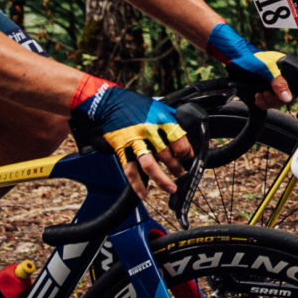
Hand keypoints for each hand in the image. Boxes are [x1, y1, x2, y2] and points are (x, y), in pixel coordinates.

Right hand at [72, 80, 191, 199]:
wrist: (108, 102)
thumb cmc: (134, 104)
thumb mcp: (157, 107)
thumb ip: (169, 121)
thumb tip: (182, 138)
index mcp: (160, 119)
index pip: (179, 140)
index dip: (186, 152)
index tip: (188, 158)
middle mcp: (149, 131)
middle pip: (167, 154)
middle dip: (177, 168)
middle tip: (182, 174)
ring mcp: (134, 141)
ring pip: (150, 165)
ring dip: (162, 179)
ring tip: (171, 188)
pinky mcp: (121, 149)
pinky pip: (130, 170)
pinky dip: (137, 185)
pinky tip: (144, 194)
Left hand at [206, 20, 295, 108]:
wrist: (235, 57)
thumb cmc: (251, 58)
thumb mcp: (267, 69)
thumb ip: (278, 83)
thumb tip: (287, 98)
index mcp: (286, 69)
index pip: (294, 87)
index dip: (287, 95)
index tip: (277, 96)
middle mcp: (280, 77)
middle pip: (284, 96)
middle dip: (273, 99)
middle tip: (264, 94)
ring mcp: (271, 83)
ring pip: (275, 100)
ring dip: (267, 102)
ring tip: (258, 95)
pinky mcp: (263, 88)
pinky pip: (267, 102)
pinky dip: (262, 103)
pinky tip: (257, 97)